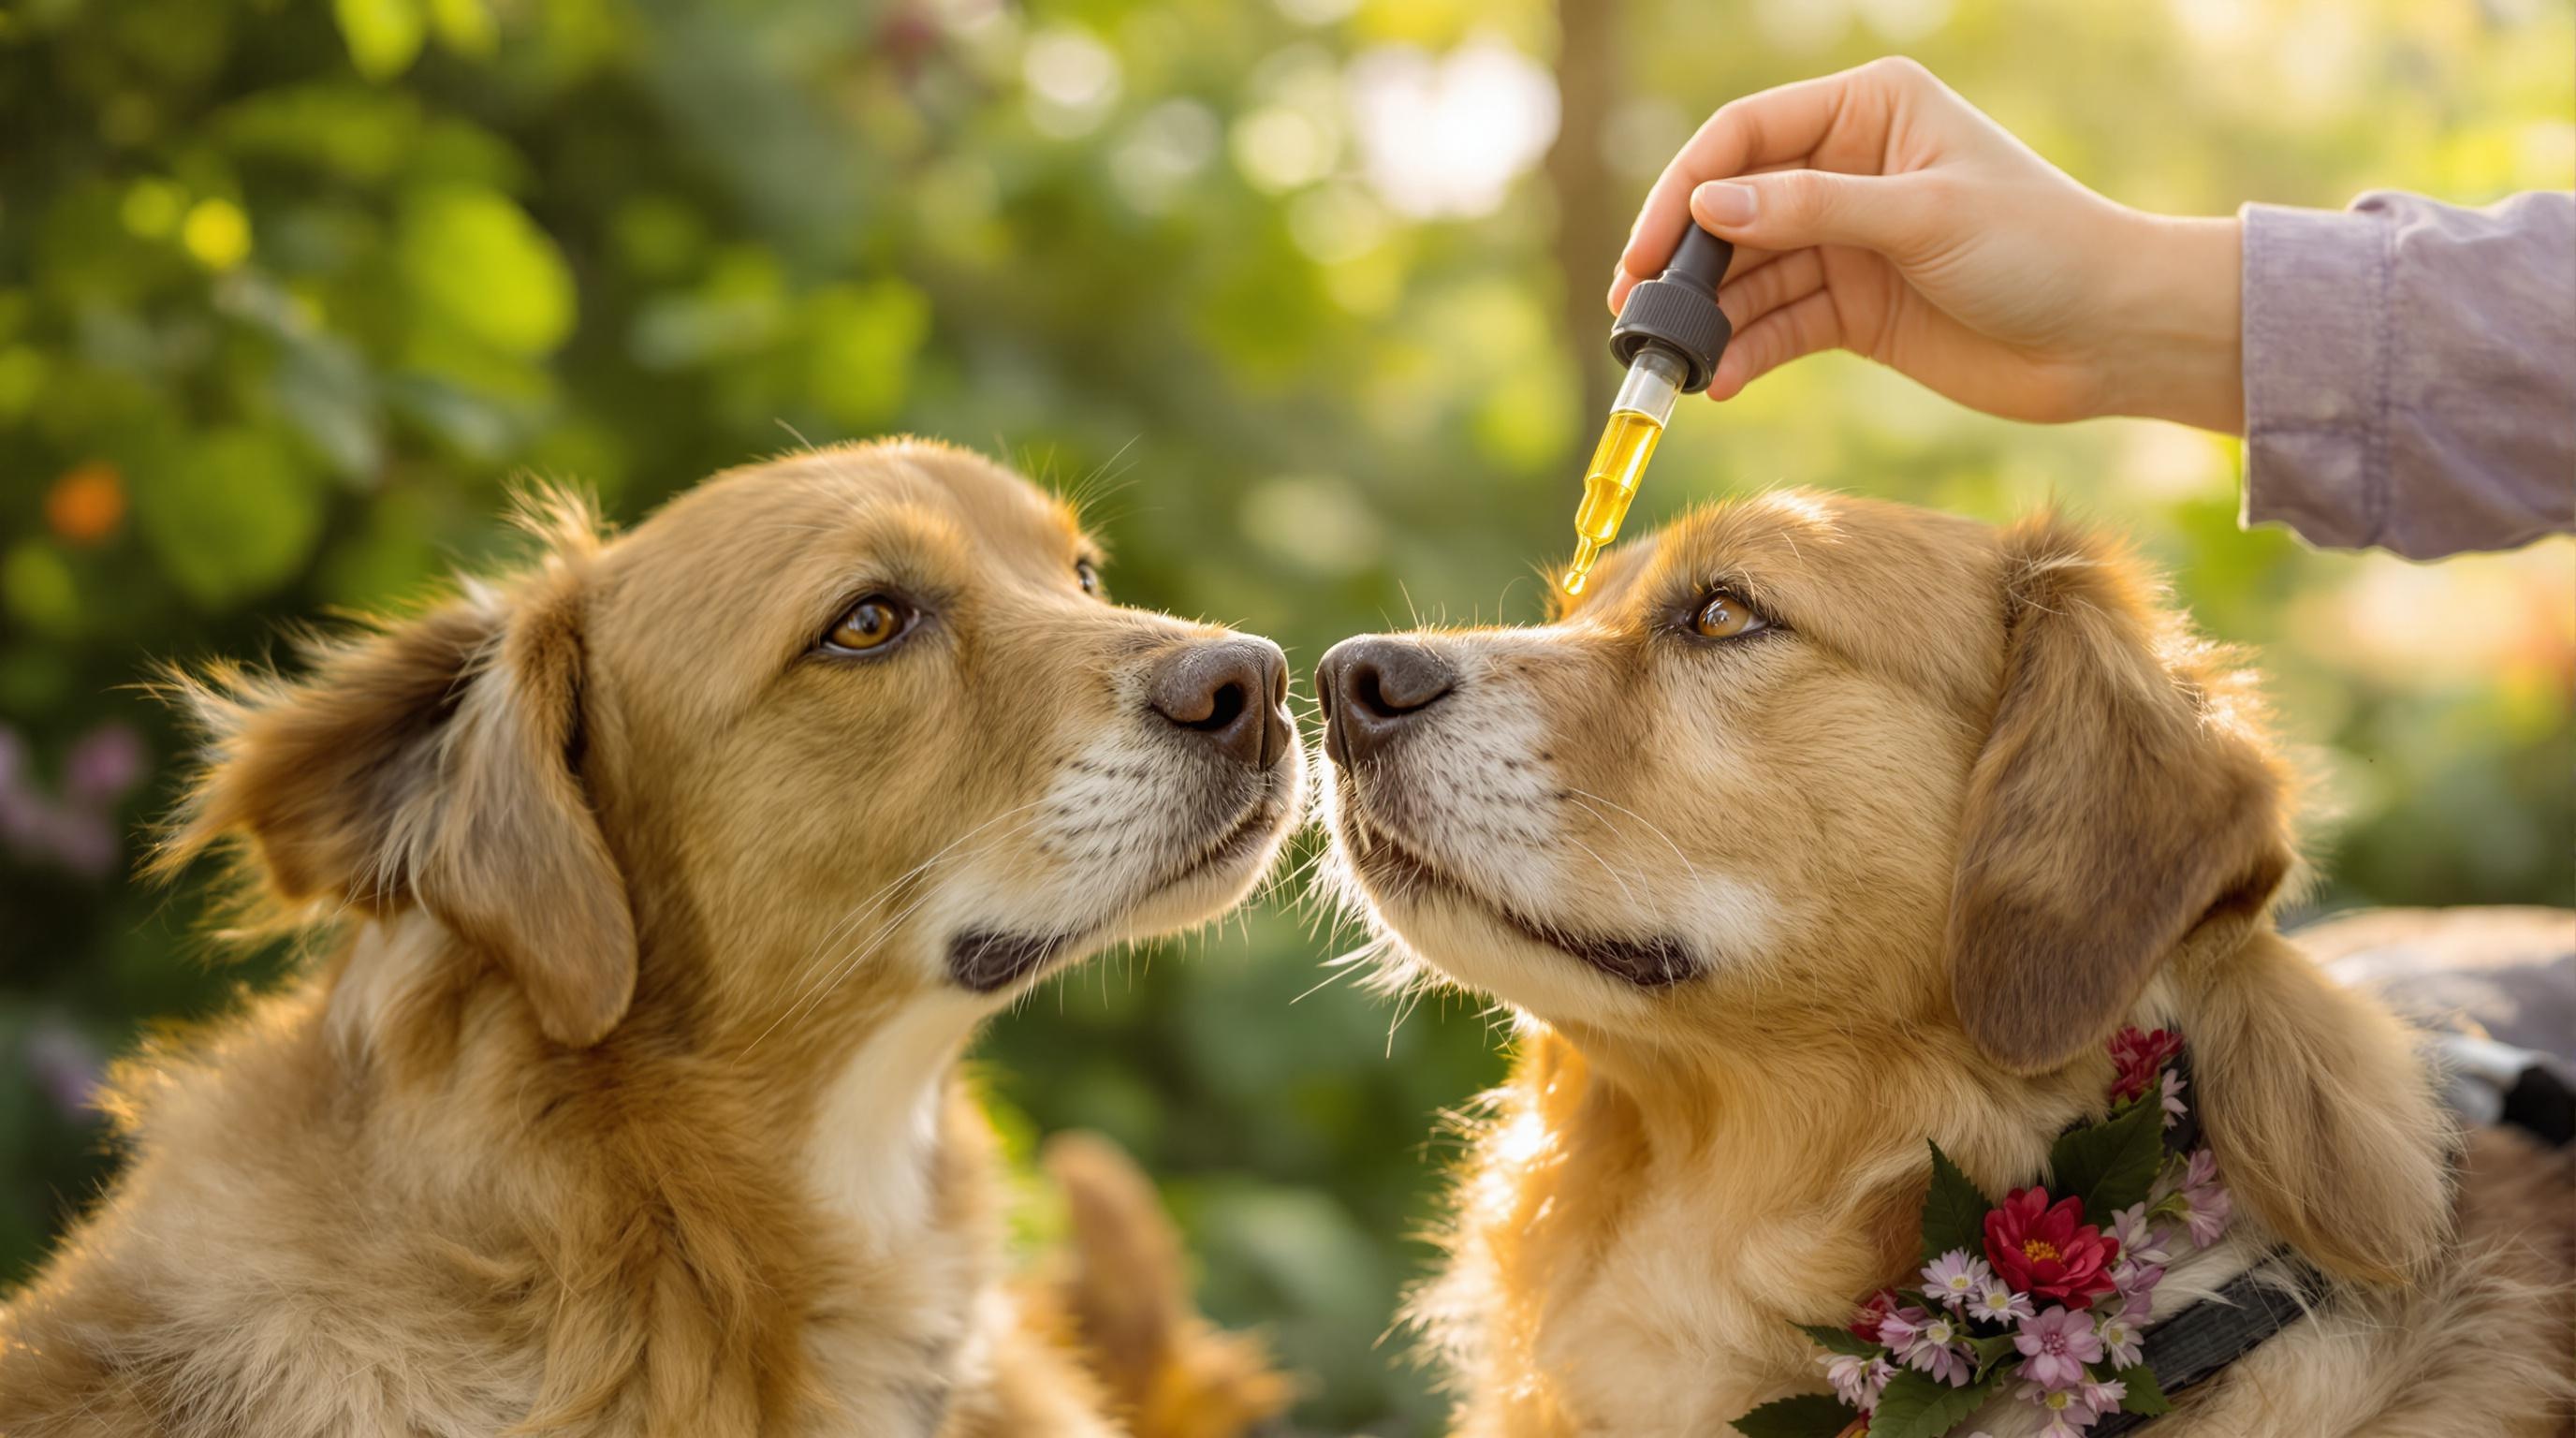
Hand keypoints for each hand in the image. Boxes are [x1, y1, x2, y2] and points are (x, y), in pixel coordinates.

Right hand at [1612, 57, 2244, 432]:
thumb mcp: (1922, 217)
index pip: (1746, 135)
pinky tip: (1723, 384)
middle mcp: (1848, 168)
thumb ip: (1811, 209)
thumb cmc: (2039, 249)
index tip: (1646, 252)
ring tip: (1672, 366)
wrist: (2110, 335)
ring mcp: (1847, 241)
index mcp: (1868, 111)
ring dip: (1710, 320)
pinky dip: (1747, 354)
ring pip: (1749, 276)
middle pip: (1733, 209)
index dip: (1686, 191)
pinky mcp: (1854, 309)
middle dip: (1684, 265)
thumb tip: (1710, 208)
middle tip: (1634, 315)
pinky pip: (1779, 326)